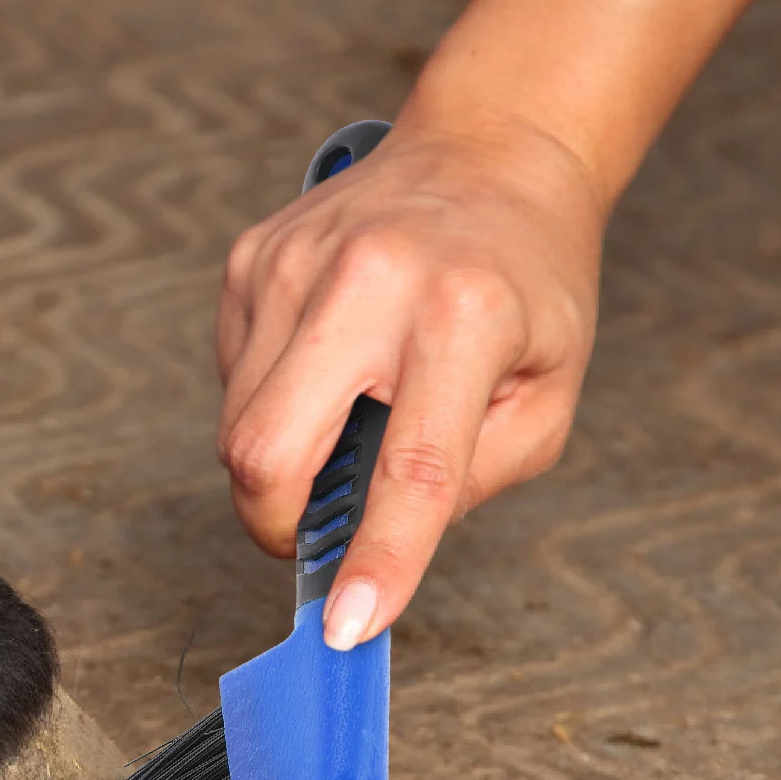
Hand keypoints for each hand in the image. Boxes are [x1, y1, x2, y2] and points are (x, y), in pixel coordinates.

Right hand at [216, 114, 606, 648]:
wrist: (487, 152)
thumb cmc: (526, 282)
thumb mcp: (548, 394)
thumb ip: (469, 480)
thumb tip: (370, 546)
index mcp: (463, 316)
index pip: (411, 467)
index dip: (377, 560)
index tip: (344, 627)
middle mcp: (367, 281)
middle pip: (266, 449)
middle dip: (273, 523)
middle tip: (308, 535)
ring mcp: (292, 265)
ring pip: (236, 426)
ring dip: (279, 460)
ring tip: (341, 419)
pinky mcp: (249, 260)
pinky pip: (232, 379)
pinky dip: (269, 403)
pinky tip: (322, 367)